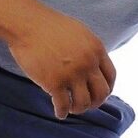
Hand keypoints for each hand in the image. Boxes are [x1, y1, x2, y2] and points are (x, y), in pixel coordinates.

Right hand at [7, 3, 115, 118]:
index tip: (99, 94)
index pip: (111, 76)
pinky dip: (62, 112)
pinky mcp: (54, 83)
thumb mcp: (79, 33)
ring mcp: (72, 74)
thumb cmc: (49, 26)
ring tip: (71, 107)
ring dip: (78, 109)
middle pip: (101, 93)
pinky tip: (59, 113)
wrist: (27, 24)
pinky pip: (63, 105)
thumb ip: (89, 50)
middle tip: (87, 104)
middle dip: (95, 102)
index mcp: (96, 50)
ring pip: (84, 103)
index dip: (107, 88)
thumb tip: (94, 67)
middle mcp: (88, 63)